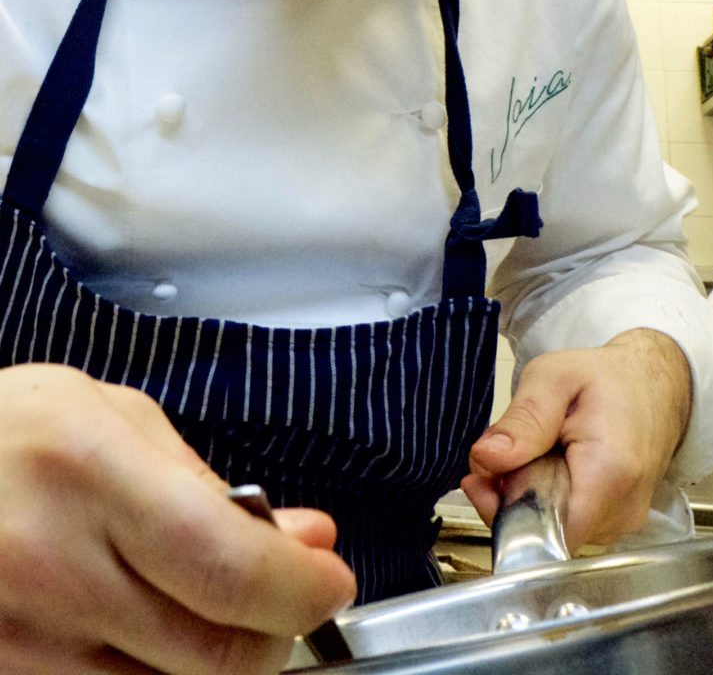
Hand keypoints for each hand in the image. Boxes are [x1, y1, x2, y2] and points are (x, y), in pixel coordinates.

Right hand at [0, 364, 355, 673]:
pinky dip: (158, 674)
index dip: (302, 587)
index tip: (329, 578)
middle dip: (275, 631)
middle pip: (211, 652)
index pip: (229, 565)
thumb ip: (207, 482)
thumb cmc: (7, 430)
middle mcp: (50, 565)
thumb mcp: (111, 414)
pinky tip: (157, 629)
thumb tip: (299, 536)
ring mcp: (21, 640)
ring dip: (220, 659)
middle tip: (290, 596)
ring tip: (222, 606)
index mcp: (87, 470)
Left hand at [461, 329, 691, 551]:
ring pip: (553, 530)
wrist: (651, 383)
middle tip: (496, 455)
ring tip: (530, 453)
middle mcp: (622, 511)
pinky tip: (548, 465)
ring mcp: (623, 522)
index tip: (482, 476)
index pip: (544, 531)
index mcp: (608, 475)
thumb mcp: (553, 377)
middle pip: (544, 532)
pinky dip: (548, 499)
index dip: (504, 510)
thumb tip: (485, 458)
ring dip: (527, 498)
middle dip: (508, 499)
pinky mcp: (617, 522)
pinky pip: (568, 524)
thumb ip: (522, 420)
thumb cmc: (605, 377)